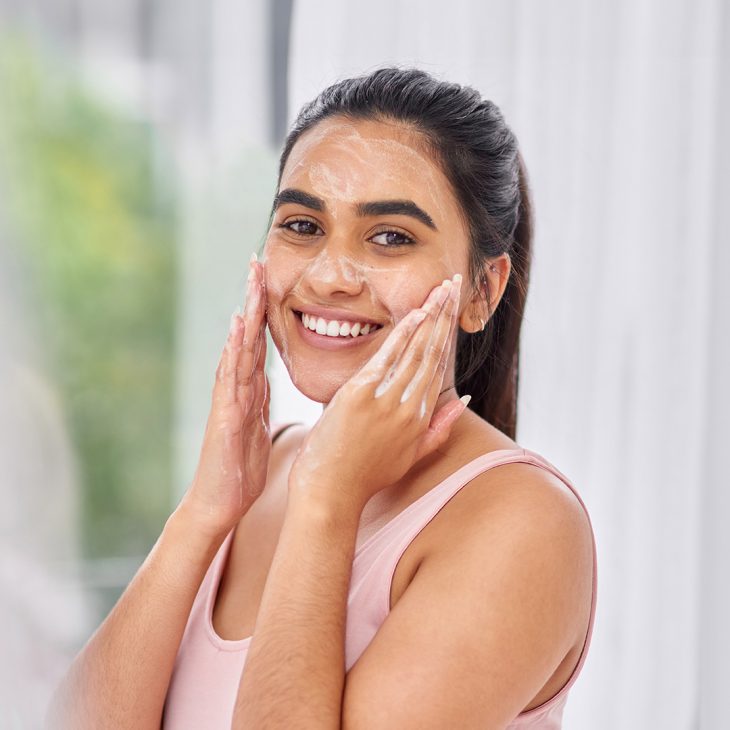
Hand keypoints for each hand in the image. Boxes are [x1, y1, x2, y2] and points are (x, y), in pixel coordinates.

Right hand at [178, 256, 270, 536]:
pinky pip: (231, 376)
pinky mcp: (226, 415)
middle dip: (253, 299)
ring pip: (239, 348)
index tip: (272, 280)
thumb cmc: (241, 467)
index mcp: (249, 390)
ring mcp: (229, 399)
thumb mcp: (259, 428)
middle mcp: (236, 388)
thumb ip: (260, 401)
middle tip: (258, 261)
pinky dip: (235, 350)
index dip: (265, 311)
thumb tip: (268, 379)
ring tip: (252, 281)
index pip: (259, 342)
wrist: (221, 502)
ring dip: (246, 313)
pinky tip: (239, 326)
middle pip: (247, 335)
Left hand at [288, 274, 467, 513]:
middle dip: (444, 315)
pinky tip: (416, 313)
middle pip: (432, 352)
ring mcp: (387, 401)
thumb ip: (439, 428)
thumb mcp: (410, 455)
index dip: (446, 334)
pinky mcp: (361, 396)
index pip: (438, 366)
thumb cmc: (365, 476)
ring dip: (431, 315)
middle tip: (453, 283)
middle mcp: (409, 408)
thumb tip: (463, 399)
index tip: (452, 308)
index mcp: (420, 419)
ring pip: (416, 351)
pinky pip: (388, 358)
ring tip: (441, 288)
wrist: (330, 493)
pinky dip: (404, 334)